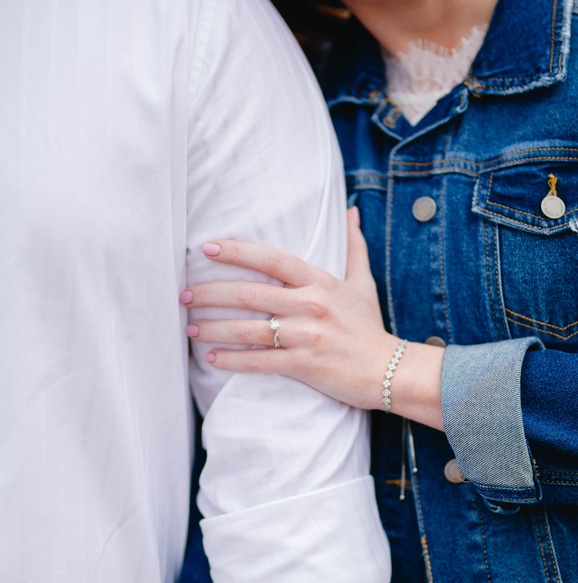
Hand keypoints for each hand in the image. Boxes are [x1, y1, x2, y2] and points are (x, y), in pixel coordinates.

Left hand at [183, 209, 396, 410]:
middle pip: (249, 293)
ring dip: (214, 328)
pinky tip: (212, 359)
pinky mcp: (304, 365)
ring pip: (249, 329)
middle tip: (183, 295)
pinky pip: (260, 361)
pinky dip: (233, 361)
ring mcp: (306, 336)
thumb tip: (351, 211)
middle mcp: (310, 305)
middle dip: (210, 293)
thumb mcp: (363, 282)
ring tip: (189, 328)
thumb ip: (354, 246)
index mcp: (319, 281)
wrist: (389, 371)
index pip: (271, 258)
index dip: (237, 251)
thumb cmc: (370, 327)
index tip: (206, 248)